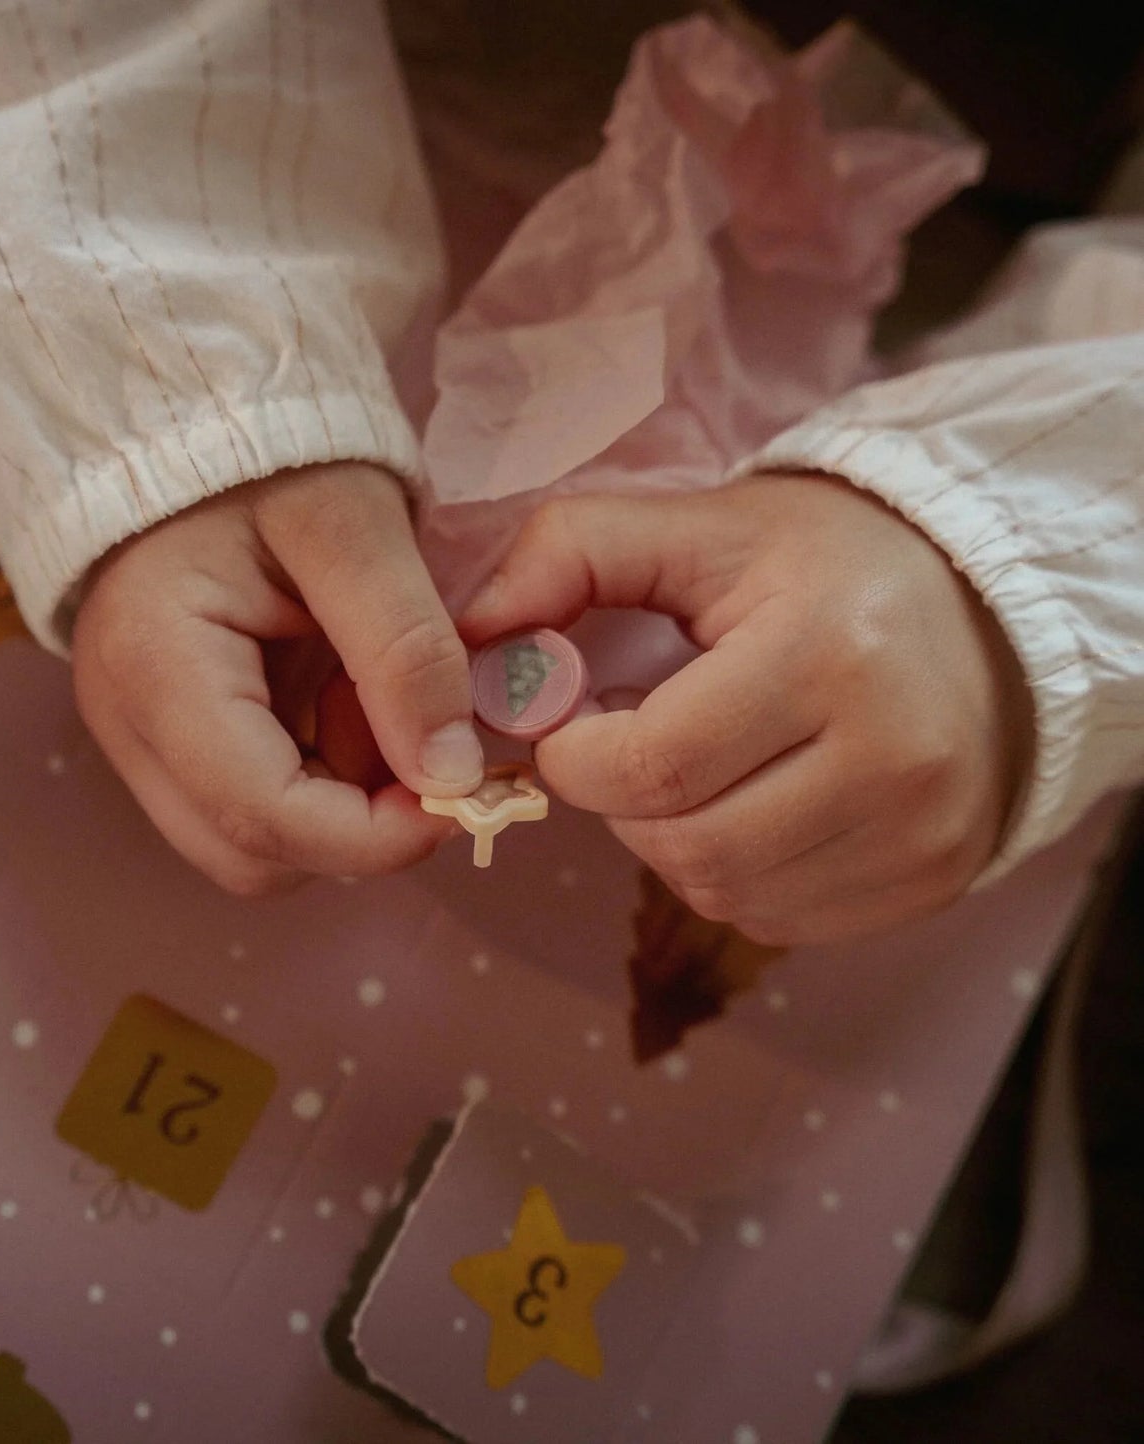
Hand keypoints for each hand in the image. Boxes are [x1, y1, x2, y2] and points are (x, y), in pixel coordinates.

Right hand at [72, 462, 482, 893]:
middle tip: (418, 741)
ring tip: (372, 703)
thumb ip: (405, 647)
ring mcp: (141, 741)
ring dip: (338, 806)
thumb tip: (454, 775)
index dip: (374, 835)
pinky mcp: (171, 739)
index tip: (462, 794)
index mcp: (157, 671)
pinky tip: (343, 703)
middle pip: (251, 855)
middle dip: (355, 828)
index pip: (262, 816)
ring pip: (253, 843)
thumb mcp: (352, 524)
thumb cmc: (265, 453)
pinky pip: (253, 804)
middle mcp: (128, 730)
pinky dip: (320, 781)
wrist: (190, 418)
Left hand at [458, 475, 1033, 944]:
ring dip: (673, 844)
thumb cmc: (821, 565)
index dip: (579, 760)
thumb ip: (571, 555)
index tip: (574, 726)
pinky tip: (749, 807)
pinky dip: (734, 875)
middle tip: (630, 750)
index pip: (655, 766)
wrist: (986, 607)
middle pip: (690, 845)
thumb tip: (468, 636)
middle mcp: (893, 757)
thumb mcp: (699, 528)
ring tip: (695, 773)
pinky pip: (781, 919)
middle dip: (622, 806)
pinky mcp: (932, 879)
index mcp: (828, 653)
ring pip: (728, 893)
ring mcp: (921, 832)